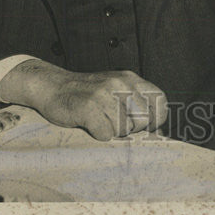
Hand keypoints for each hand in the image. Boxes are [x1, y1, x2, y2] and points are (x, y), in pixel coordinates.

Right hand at [0, 59, 166, 140]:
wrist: (53, 86)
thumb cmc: (89, 96)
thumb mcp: (116, 91)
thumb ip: (137, 105)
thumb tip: (159, 134)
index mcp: (131, 79)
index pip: (161, 101)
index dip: (155, 119)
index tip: (142, 125)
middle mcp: (120, 84)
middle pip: (144, 119)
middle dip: (133, 129)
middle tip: (115, 124)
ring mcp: (104, 94)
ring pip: (125, 128)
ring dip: (113, 131)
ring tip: (100, 121)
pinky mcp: (88, 107)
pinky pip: (106, 134)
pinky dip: (98, 135)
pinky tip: (90, 125)